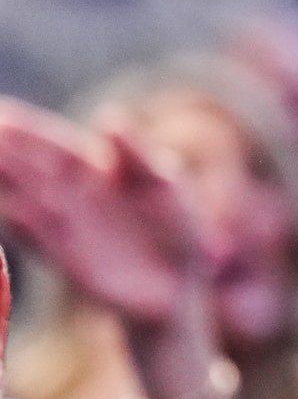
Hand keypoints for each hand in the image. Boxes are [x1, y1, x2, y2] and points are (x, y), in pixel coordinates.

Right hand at [0, 101, 209, 333]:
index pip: (58, 147)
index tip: (2, 114)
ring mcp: (71, 229)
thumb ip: (137, 153)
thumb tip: (109, 116)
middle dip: (8, 153)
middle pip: (36, 171)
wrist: (179, 284)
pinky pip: (45, 240)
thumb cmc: (175, 226)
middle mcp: (77, 198)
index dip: (30, 131)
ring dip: (10, 183)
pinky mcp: (72, 261)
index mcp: (99, 172)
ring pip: (33, 202)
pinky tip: (11, 210)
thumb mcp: (165, 183)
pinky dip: (28, 226)